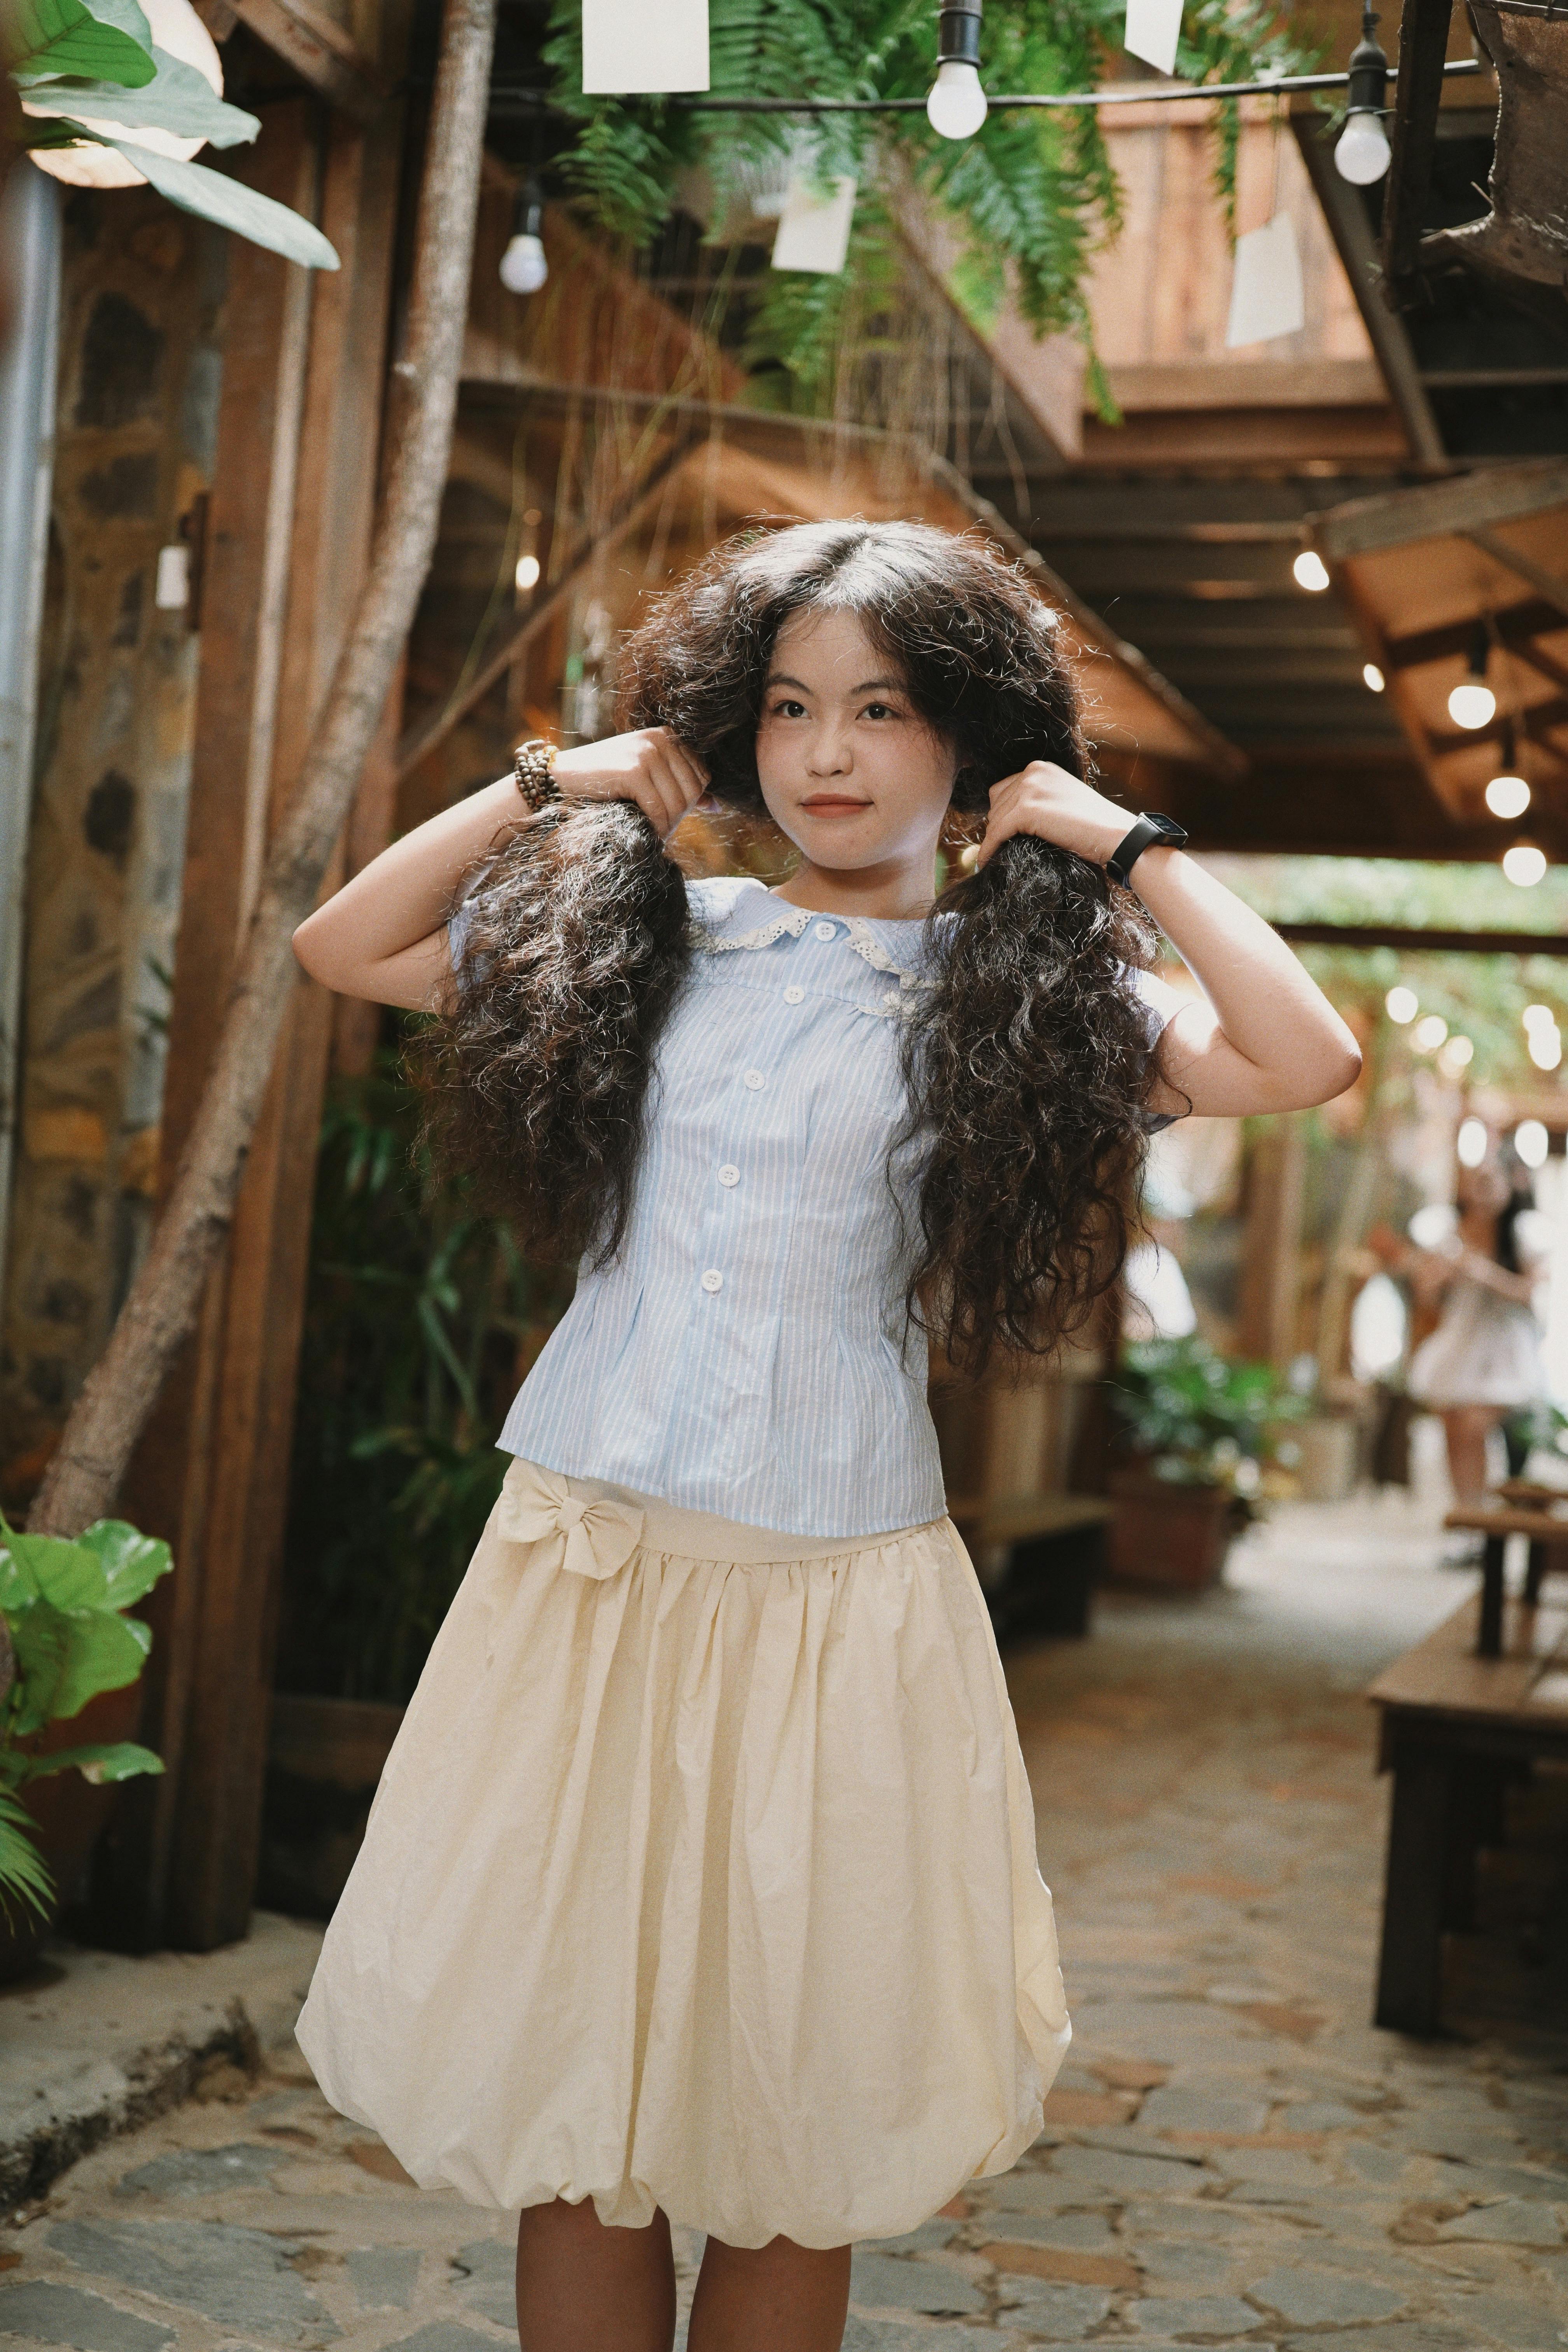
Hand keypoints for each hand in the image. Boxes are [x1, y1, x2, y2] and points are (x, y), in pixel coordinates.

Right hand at [551, 727, 708, 838]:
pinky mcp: (633, 770)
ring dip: (668, 825)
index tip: (668, 815)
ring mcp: (647, 752)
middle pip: (693, 790)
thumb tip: (717, 806)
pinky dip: (656, 828)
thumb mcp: (646, 777)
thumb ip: (679, 785)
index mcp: (667, 736)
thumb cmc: (604, 783)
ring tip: (653, 832)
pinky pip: (659, 810)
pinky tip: (647, 833)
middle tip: (660, 828)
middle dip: (679, 815)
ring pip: (678, 802)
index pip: (702, 776)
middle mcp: (660, 738)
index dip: (689, 802)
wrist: (558, 781)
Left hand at [972, 760, 1139, 872]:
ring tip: (995, 858)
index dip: (1002, 815)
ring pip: (994, 820)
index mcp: (1041, 768)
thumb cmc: (1095, 826)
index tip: (1001, 835)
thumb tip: (1010, 820)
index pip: (1003, 790)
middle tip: (1000, 849)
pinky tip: (986, 863)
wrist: (1117, 836)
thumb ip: (1038, 801)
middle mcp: (1032, 772)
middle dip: (997, 828)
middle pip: (995, 804)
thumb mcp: (1062, 801)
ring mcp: (1029, 789)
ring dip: (994, 841)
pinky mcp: (1026, 810)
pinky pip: (996, 834)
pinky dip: (989, 850)